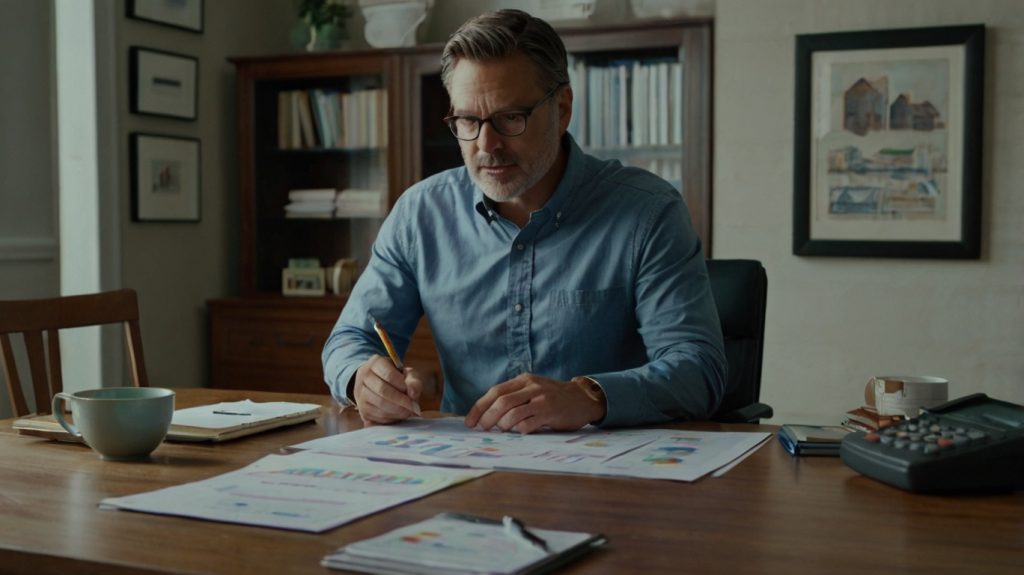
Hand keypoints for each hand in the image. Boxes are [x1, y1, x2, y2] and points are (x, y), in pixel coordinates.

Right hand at [352, 354, 423, 425]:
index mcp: (376, 362)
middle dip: (401, 401)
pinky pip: (376, 415)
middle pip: (383, 390)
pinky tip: (398, 415)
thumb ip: (414, 382)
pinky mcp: (361, 407)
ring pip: (379, 403)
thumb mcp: (408, 375)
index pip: (388, 374)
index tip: (411, 392)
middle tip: (413, 407)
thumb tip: (412, 394)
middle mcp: (364, 375)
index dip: (402, 385)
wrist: (379, 384)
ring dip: (397, 410)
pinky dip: (390, 417)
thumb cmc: (397, 379)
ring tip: (408, 411)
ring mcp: (360, 392)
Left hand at [464, 373, 605, 433]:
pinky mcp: (551, 413)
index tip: (470, 422)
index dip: (479, 407)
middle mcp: (532, 387)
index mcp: (524, 380)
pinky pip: (529, 423)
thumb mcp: (533, 388)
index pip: (495, 392)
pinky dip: (519, 429)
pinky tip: (519, 432)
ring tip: (500, 431)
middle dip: (487, 417)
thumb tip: (486, 414)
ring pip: (513, 413)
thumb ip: (514, 396)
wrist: (582, 398)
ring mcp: (542, 400)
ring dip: (502, 425)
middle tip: (481, 429)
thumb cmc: (552, 397)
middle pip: (501, 402)